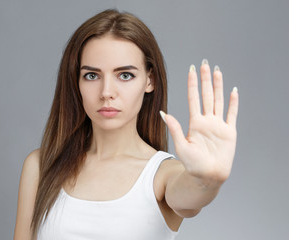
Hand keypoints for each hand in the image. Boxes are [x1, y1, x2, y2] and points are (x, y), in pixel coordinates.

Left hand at [161, 59, 238, 182]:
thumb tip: (163, 113)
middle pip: (206, 95)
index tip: (191, 69)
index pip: (193, 98)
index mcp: (195, 122)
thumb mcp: (181, 144)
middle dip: (205, 79)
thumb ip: (174, 127)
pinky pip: (232, 114)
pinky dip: (233, 102)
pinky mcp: (229, 132)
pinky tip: (233, 90)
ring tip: (217, 71)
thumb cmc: (192, 164)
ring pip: (219, 100)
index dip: (192, 83)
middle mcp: (207, 120)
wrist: (207, 176)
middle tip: (204, 63)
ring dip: (218, 85)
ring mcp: (219, 125)